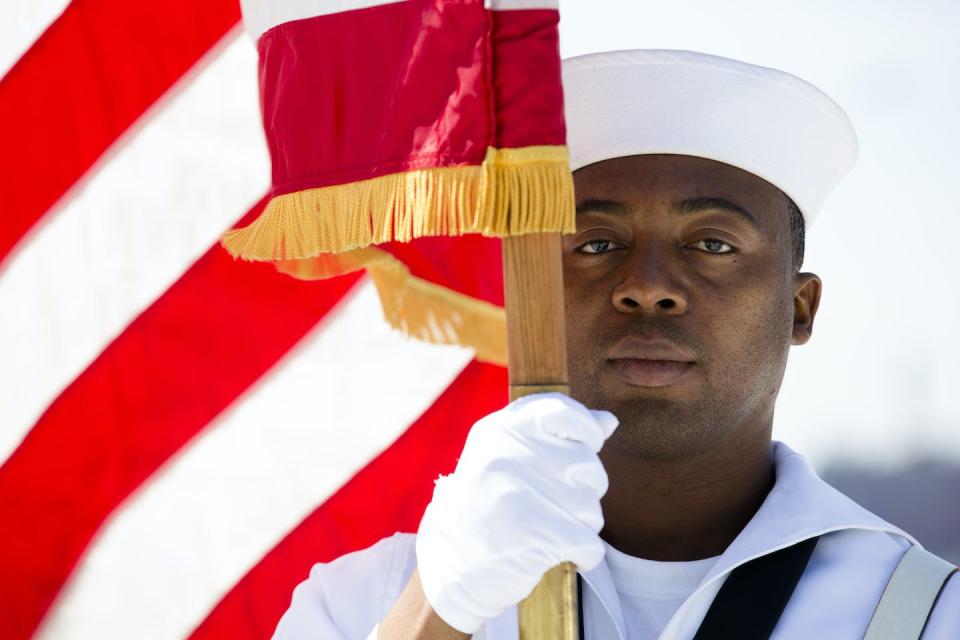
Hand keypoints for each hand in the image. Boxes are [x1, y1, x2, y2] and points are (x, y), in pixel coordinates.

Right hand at [415, 392, 617, 633]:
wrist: (449, 564)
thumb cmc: (486, 504)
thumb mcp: (506, 455)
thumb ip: (556, 435)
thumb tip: (609, 422)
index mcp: (500, 430)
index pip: (561, 410)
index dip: (586, 428)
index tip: (588, 445)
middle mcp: (508, 455)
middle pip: (587, 463)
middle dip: (584, 488)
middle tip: (554, 504)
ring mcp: (521, 493)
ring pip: (591, 505)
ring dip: (581, 523)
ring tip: (551, 528)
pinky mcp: (537, 534)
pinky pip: (590, 542)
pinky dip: (585, 554)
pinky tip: (565, 554)